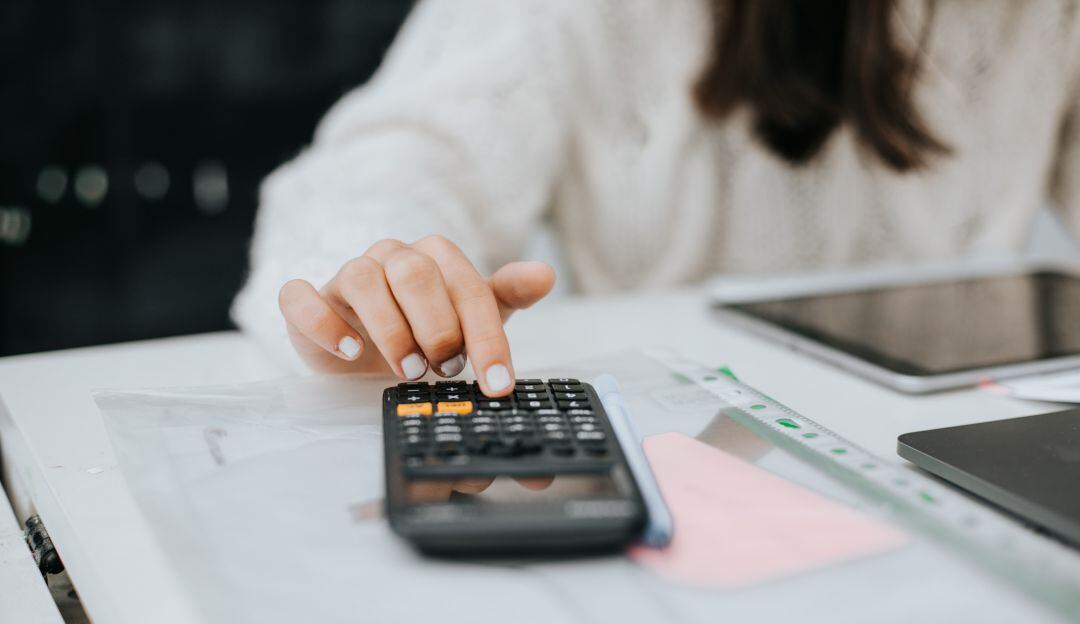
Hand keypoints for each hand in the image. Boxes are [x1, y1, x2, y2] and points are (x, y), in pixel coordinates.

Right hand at [277, 236, 554, 396]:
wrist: (367, 348)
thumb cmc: (425, 328)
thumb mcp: (472, 315)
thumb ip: (506, 294)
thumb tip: (546, 274)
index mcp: (434, 257)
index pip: (467, 285)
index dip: (486, 335)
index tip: (497, 381)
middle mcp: (390, 257)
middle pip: (415, 272)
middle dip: (437, 326)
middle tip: (447, 370)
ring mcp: (346, 275)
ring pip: (362, 277)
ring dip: (390, 328)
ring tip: (409, 370)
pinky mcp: (309, 301)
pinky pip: (301, 297)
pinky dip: (324, 323)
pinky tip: (350, 352)